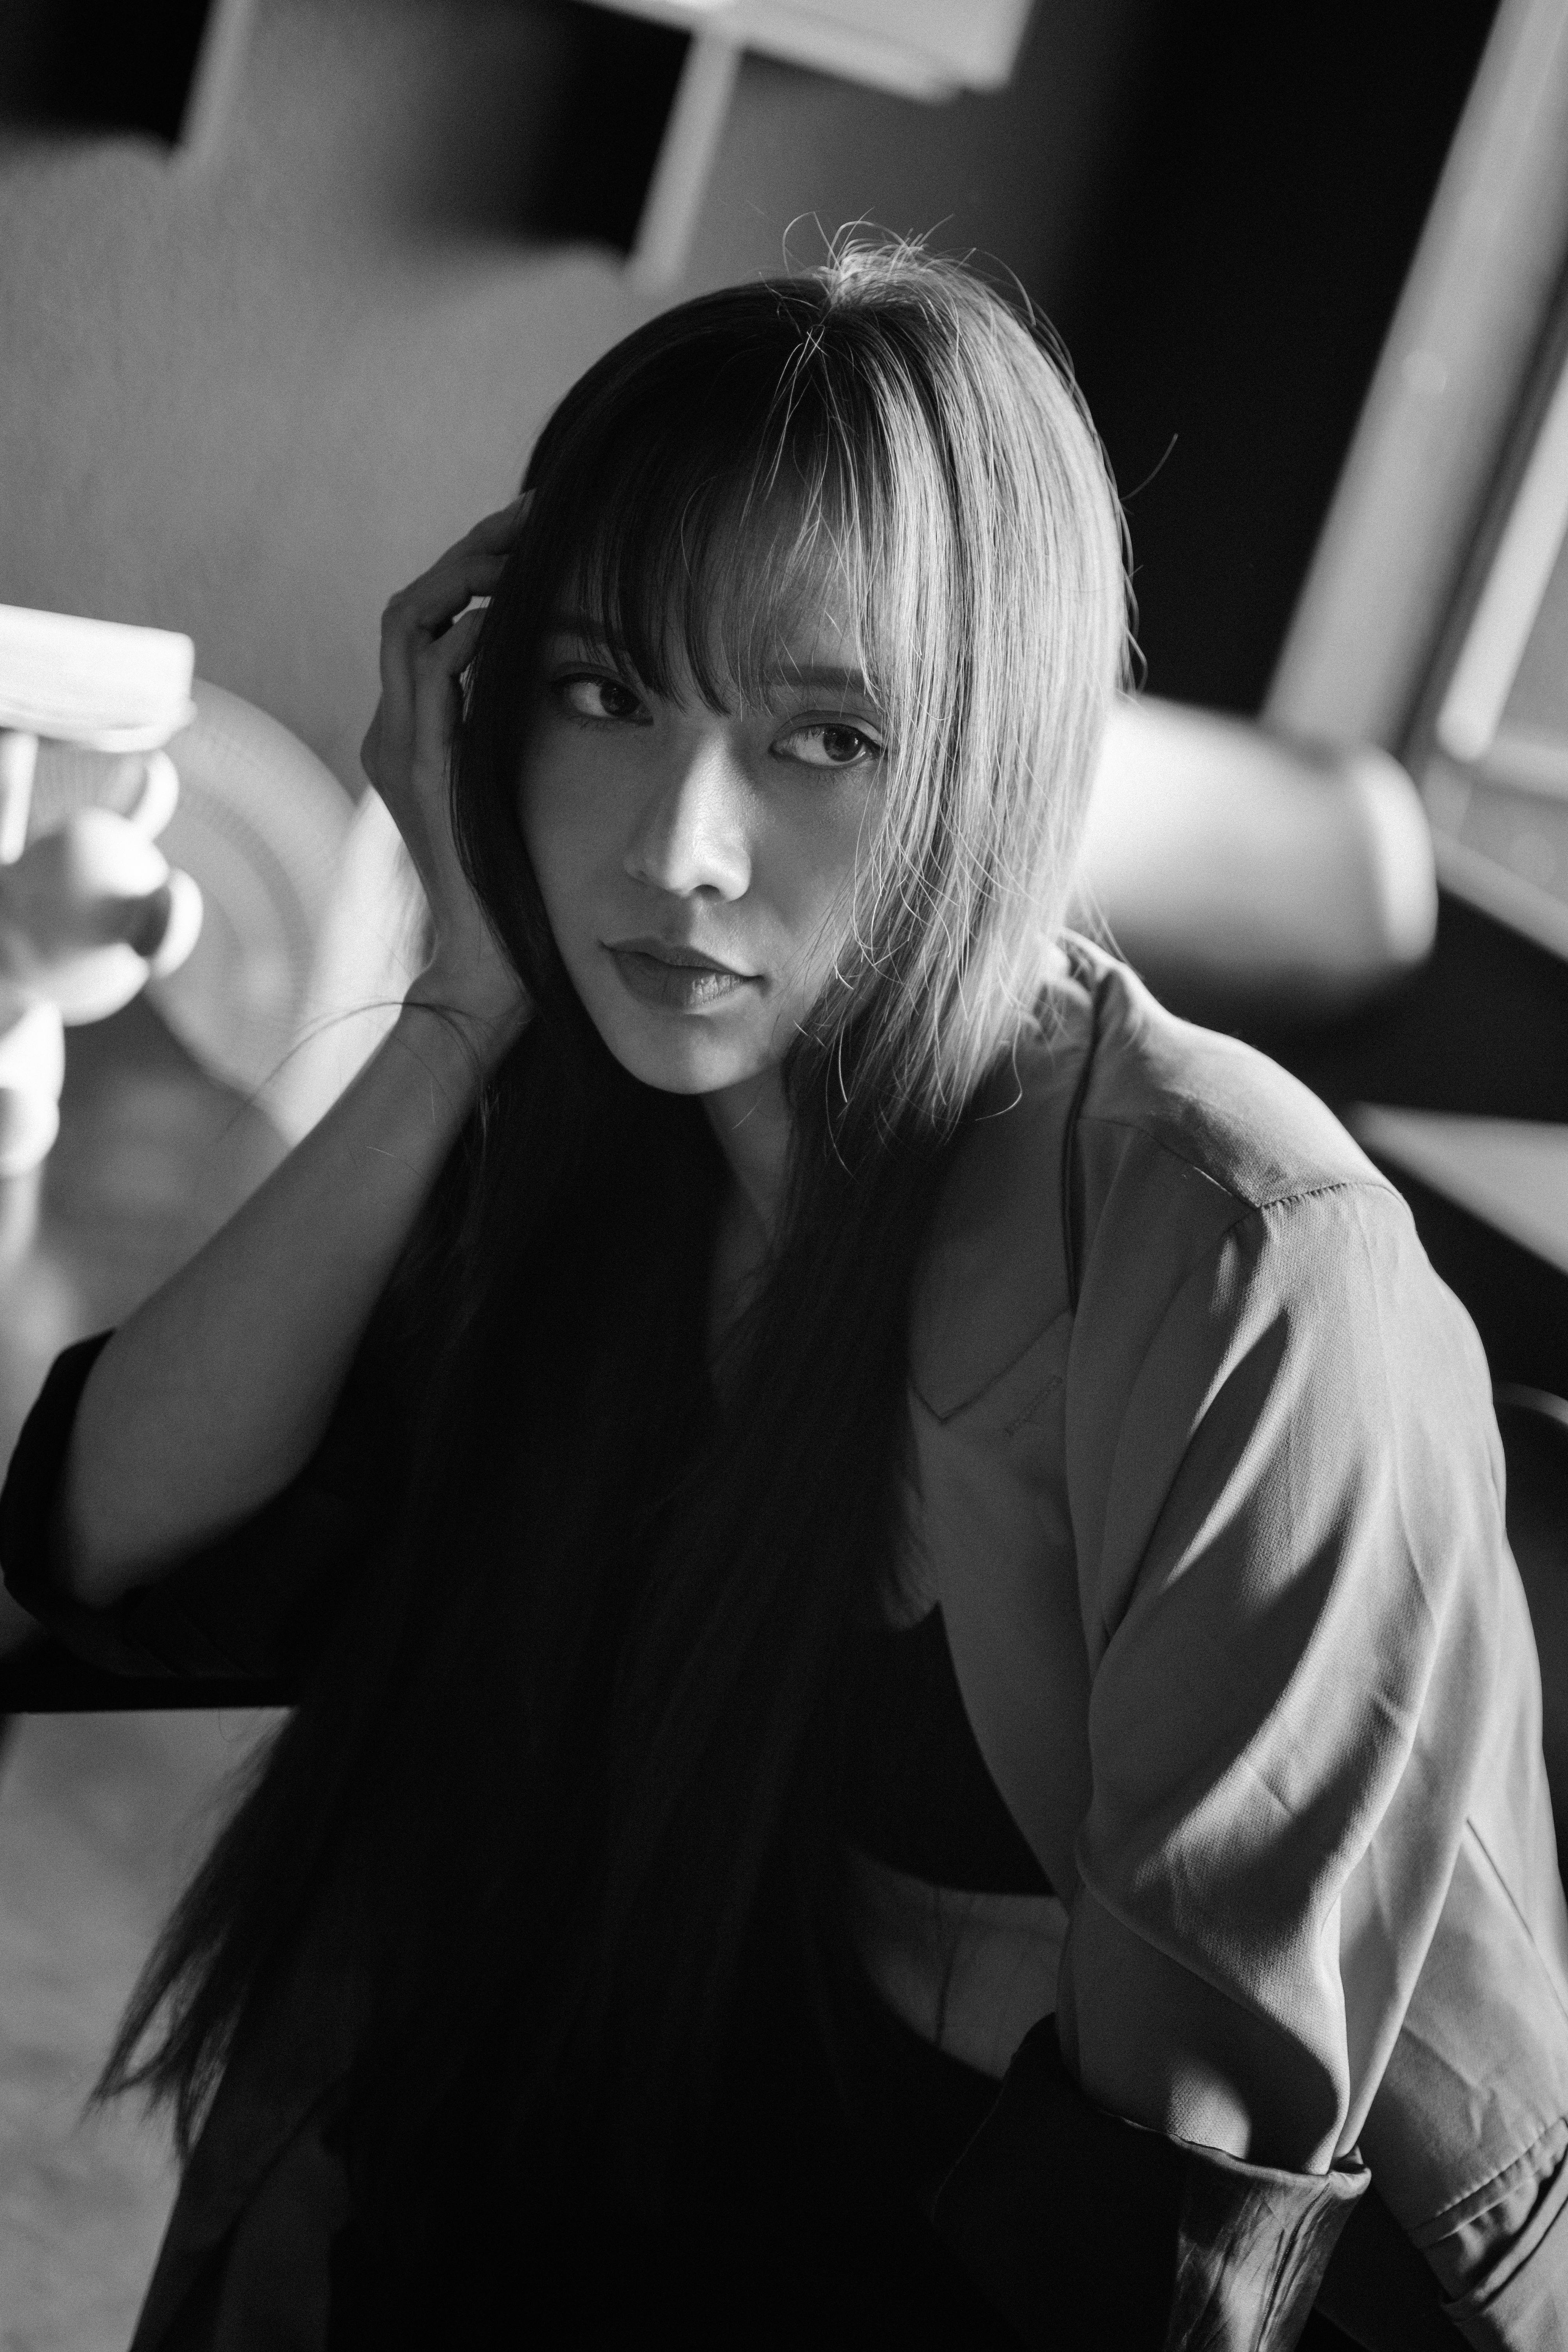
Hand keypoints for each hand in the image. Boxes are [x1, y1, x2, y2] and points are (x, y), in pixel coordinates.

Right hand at [361, 499, 531, 1047]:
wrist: (491, 961)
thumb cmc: (525, 882)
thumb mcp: (530, 781)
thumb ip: (531, 726)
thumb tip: (582, 669)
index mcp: (418, 731)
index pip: (433, 619)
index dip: (477, 567)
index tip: (539, 531)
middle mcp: (395, 730)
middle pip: (416, 604)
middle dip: (472, 550)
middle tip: (535, 510)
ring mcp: (398, 748)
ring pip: (411, 622)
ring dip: (465, 571)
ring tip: (522, 538)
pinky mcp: (418, 770)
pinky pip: (431, 678)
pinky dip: (467, 637)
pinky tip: (509, 616)